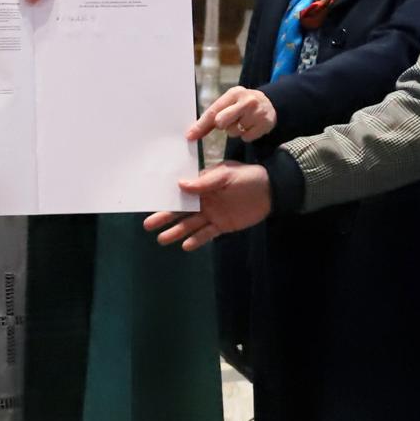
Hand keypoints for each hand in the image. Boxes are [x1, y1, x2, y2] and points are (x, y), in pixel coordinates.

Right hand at [143, 162, 271, 250]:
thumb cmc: (248, 177)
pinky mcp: (222, 226)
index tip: (149, 204)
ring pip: (191, 225)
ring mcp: (212, 214)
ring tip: (162, 239)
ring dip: (177, 232)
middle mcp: (204, 201)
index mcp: (202, 185)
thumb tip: (181, 184)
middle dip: (165, 218)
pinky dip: (197, 240)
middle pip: (181, 211)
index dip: (166, 198)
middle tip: (148, 225)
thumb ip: (205, 182)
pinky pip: (207, 234)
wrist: (271, 191)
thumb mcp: (226, 175)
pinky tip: (185, 246)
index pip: (180, 192)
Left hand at [186, 86, 278, 143]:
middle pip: (221, 122)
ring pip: (234, 132)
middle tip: (229, 121)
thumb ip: (211, 117)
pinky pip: (246, 138)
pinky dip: (246, 136)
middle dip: (222, 125)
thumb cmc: (243, 104)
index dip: (201, 125)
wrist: (270, 104)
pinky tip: (251, 127)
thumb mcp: (229, 103)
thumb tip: (191, 133)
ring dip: (235, 131)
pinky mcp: (265, 124)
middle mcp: (246, 101)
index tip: (190, 136)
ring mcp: (257, 113)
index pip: (213, 111)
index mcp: (234, 93)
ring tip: (243, 122)